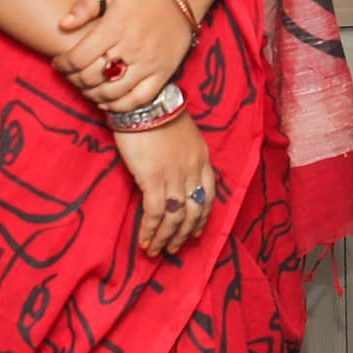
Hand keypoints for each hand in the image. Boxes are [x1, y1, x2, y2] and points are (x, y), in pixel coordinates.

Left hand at [52, 0, 190, 112]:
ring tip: (86, 86)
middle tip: (71, 75)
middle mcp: (133, 47)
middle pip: (93, 77)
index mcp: (117, 26)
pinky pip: (138, 99)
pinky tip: (107, 100)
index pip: (80, 57)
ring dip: (93, 94)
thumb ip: (85, 6)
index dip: (63, 64)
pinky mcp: (163, 74)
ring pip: (113, 92)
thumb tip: (62, 25)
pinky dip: (119, 105)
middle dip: (74, 79)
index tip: (58, 62)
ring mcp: (149, 63)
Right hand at [111, 113, 218, 260]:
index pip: (208, 195)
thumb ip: (185, 156)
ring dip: (167, 238)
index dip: (202, 217)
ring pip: (176, 217)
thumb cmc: (158, 113)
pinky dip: (152, 230)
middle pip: (194, 211)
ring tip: (157, 251)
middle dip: (184, 234)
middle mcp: (193, 170)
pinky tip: (145, 240)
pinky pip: (156, 213)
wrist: (144, 102)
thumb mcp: (183, 134)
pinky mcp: (153, 179)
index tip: (196, 232)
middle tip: (174, 248)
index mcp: (202, 159)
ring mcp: (174, 175)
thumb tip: (175, 174)